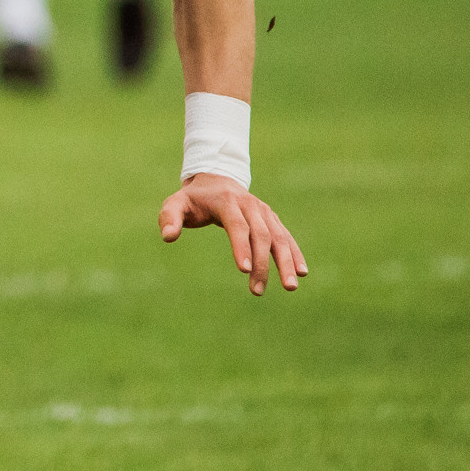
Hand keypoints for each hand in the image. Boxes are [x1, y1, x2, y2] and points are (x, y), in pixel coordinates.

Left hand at [160, 173, 306, 295]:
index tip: (244, 270)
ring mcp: (264, 212)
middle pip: (261, 235)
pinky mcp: (272, 219)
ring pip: (279, 237)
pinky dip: (295, 253)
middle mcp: (250, 205)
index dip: (241, 247)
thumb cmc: (192, 199)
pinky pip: (286, 237)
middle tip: (257, 291)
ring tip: (290, 287)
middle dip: (262, 264)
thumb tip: (168, 236)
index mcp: (227, 202)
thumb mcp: (175, 204)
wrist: (217, 179)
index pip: (237, 226)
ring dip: (286, 262)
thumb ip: (169, 218)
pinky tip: (302, 272)